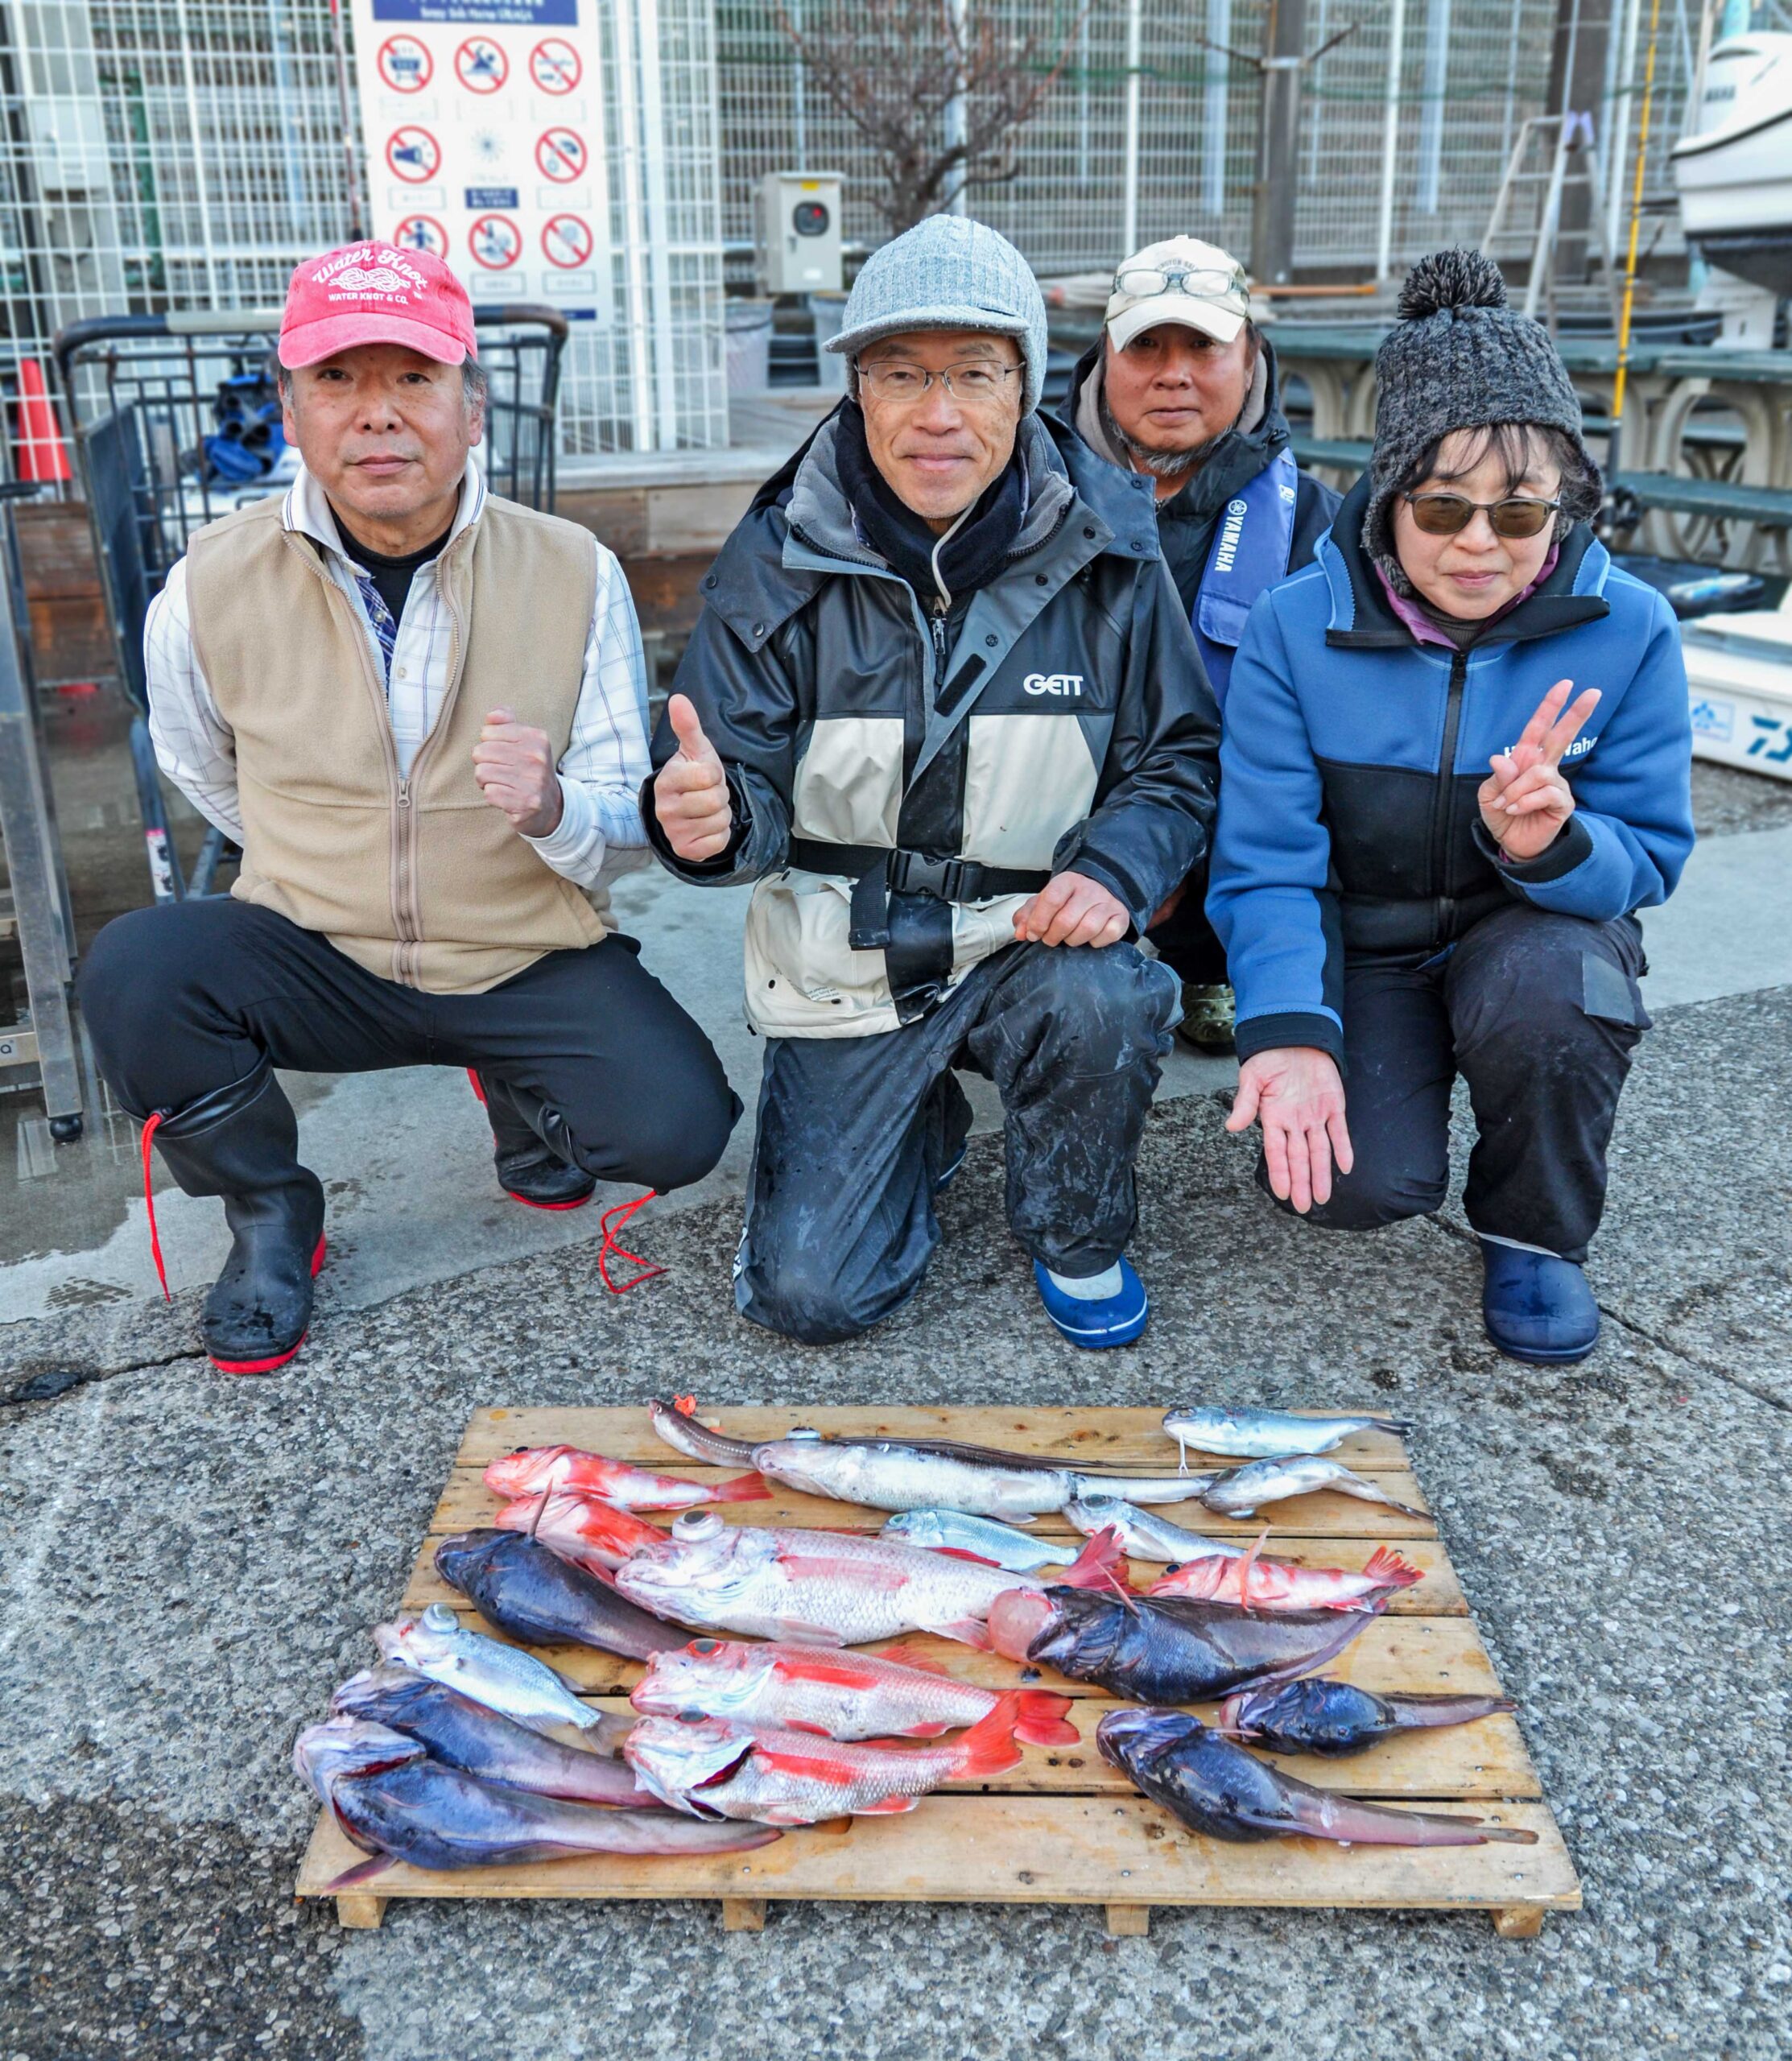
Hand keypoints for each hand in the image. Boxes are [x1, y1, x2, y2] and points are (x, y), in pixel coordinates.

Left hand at [472, 708, 562, 838]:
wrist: (551, 806)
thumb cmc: (529, 770)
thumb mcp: (524, 741)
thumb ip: (506, 723)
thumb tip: (492, 716)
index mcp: (536, 738)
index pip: (487, 732)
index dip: (487, 744)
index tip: (501, 754)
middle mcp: (537, 758)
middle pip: (481, 752)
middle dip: (484, 763)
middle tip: (499, 771)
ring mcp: (532, 781)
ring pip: (482, 772)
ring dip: (485, 781)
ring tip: (501, 783)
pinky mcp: (525, 802)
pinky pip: (489, 793)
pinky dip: (492, 796)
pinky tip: (505, 796)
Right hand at [653, 694, 732, 862]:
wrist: (688, 811)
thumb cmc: (693, 777)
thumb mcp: (694, 750)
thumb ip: (688, 725)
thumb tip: (679, 698)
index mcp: (666, 780)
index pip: (708, 774)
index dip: (714, 774)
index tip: (704, 776)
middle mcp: (664, 808)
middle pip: (716, 799)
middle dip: (719, 796)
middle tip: (706, 795)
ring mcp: (673, 831)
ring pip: (719, 821)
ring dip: (721, 815)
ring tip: (706, 810)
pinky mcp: (685, 850)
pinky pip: (719, 841)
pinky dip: (720, 835)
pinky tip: (706, 827)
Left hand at [1012, 870, 1129, 947]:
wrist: (1101, 889)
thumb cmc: (1069, 900)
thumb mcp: (1045, 901)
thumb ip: (1028, 915)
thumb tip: (1020, 933)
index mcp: (1068, 881)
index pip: (1051, 899)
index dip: (1039, 921)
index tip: (1033, 934)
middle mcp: (1090, 889)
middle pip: (1066, 919)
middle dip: (1053, 936)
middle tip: (1050, 939)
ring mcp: (1107, 902)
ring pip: (1087, 928)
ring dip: (1073, 940)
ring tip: (1068, 938)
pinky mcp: (1121, 916)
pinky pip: (1108, 934)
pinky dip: (1095, 942)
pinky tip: (1089, 938)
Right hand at [1227, 1046, 1352, 1213]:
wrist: (1294, 1038)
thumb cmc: (1269, 1059)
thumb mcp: (1252, 1078)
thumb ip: (1245, 1103)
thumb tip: (1231, 1127)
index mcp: (1273, 1118)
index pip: (1276, 1152)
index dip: (1280, 1172)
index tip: (1282, 1193)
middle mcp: (1295, 1122)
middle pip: (1299, 1158)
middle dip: (1302, 1182)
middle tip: (1304, 1206)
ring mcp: (1315, 1116)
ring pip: (1319, 1150)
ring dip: (1321, 1173)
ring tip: (1323, 1197)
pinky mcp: (1333, 1106)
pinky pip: (1339, 1131)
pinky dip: (1343, 1148)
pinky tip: (1345, 1167)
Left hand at [1478, 678, 1600, 863]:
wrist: (1512, 844)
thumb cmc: (1502, 814)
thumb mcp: (1490, 795)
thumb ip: (1497, 777)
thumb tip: (1500, 758)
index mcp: (1527, 759)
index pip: (1538, 728)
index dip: (1550, 707)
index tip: (1565, 684)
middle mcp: (1545, 767)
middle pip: (1562, 736)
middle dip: (1576, 714)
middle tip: (1594, 692)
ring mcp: (1556, 784)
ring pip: (1539, 774)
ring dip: (1517, 789)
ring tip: (1507, 805)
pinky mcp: (1563, 802)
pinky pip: (1545, 793)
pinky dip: (1525, 801)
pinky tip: (1516, 810)